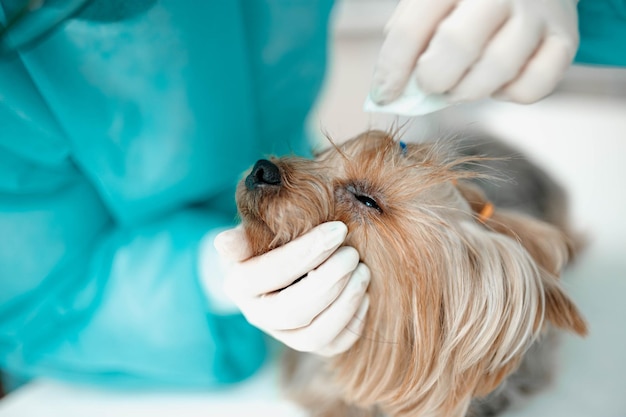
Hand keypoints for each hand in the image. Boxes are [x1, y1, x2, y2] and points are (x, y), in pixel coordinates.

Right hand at [213, 222, 370, 356]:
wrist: (277, 263)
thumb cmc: (269, 240)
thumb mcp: (253, 233)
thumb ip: (242, 237)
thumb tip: (223, 242)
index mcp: (240, 285)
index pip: (272, 273)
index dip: (307, 252)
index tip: (338, 230)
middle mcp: (258, 316)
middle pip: (294, 310)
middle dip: (329, 281)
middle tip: (352, 254)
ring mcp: (284, 335)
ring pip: (315, 336)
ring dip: (345, 304)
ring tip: (362, 271)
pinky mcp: (310, 344)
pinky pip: (334, 345)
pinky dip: (353, 322)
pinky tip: (364, 295)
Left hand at [371, 0, 578, 103]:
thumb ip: (411, 32)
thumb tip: (393, 87)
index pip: (411, 28)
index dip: (391, 70)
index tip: (384, 95)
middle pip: (457, 45)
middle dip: (433, 78)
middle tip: (430, 84)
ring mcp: (538, 12)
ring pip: (497, 69)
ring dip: (468, 91)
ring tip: (460, 85)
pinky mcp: (566, 38)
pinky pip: (535, 86)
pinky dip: (510, 94)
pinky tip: (498, 82)